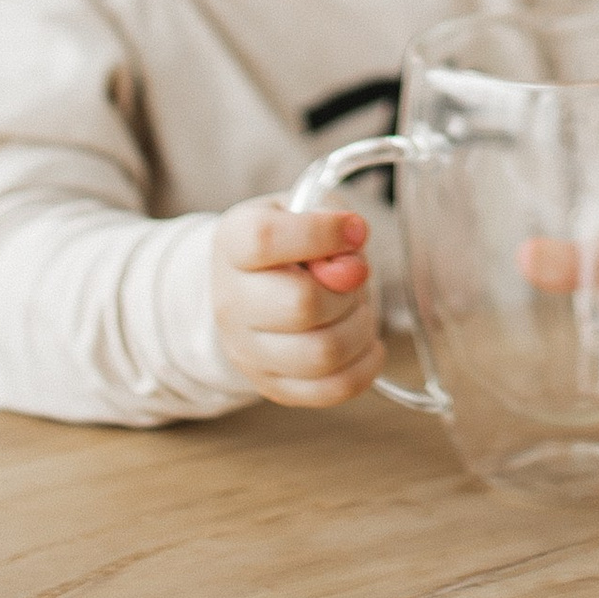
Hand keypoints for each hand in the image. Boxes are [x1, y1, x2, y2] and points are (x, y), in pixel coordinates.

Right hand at [211, 196, 383, 407]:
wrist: (254, 285)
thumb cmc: (290, 241)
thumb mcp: (305, 208)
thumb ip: (329, 221)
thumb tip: (351, 267)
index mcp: (232, 243)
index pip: (265, 240)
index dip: (321, 234)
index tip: (355, 231)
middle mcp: (231, 302)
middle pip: (301, 304)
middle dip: (348, 290)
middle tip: (355, 279)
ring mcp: (247, 351)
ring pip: (322, 352)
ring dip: (360, 328)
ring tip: (358, 310)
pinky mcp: (272, 386)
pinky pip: (331, 389)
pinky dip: (365, 365)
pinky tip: (367, 342)